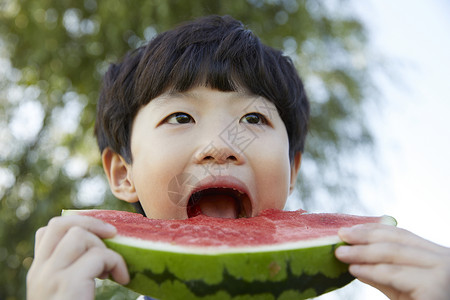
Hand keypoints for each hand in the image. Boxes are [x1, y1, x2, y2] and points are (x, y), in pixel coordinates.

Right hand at [27, 215, 129, 299]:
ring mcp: (51, 277)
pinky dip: (117, 263)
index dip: (76, 225)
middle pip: (61, 224)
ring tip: (111, 270)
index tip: (98, 237)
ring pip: (79, 235)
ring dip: (104, 247)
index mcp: (39, 273)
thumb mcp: (66, 294)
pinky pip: (98, 256)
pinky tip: (123, 279)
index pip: (48, 232)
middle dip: (92, 223)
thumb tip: (101, 251)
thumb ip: (73, 274)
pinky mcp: (69, 284)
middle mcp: (40, 272)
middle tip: (112, 236)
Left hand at [335, 223, 449, 299]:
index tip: (350, 228)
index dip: (373, 230)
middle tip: (340, 236)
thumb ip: (381, 273)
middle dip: (365, 237)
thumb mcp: (399, 289)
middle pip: (397, 241)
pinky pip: (393, 274)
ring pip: (394, 254)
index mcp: (437, 256)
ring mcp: (443, 272)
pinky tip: (354, 269)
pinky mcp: (434, 286)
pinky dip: (371, 270)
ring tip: (341, 254)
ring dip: (362, 252)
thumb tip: (354, 260)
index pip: (402, 235)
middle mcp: (445, 259)